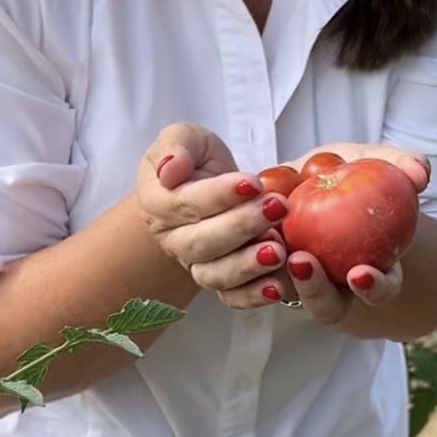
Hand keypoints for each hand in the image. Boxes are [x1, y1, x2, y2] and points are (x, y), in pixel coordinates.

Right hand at [137, 124, 289, 307]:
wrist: (210, 186)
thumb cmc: (198, 160)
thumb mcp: (187, 138)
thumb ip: (176, 146)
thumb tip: (170, 169)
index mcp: (157, 202)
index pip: (185, 203)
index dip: (218, 195)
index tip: (252, 182)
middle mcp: (173, 240)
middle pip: (201, 243)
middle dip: (241, 226)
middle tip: (276, 208)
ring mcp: (196, 264)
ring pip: (214, 275)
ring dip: (247, 265)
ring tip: (278, 250)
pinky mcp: (222, 281)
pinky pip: (232, 298)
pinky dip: (253, 297)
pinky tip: (277, 288)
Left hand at [255, 143, 430, 327]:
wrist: (310, 175)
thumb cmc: (353, 174)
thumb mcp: (374, 163)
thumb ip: (399, 166)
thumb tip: (421, 171)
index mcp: (370, 271)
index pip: (380, 290)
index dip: (374, 288)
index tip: (362, 273)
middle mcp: (333, 286)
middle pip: (327, 307)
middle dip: (316, 291)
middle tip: (303, 262)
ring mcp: (294, 283)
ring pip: (284, 296)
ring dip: (276, 278)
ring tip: (269, 246)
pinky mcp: (257, 270)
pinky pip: (248, 277)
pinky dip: (244, 260)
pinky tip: (240, 235)